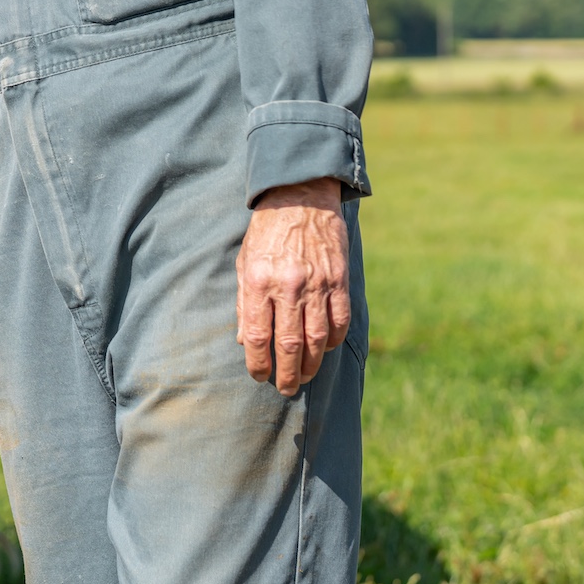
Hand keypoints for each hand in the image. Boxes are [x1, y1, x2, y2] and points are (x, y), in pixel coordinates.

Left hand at [236, 177, 350, 396]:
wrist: (300, 195)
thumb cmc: (267, 231)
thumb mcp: (244, 261)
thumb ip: (244, 302)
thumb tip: (245, 341)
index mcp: (258, 281)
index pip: (257, 335)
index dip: (258, 363)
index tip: (259, 376)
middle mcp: (287, 285)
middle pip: (288, 344)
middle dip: (286, 373)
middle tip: (285, 389)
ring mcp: (316, 283)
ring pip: (316, 338)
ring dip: (311, 364)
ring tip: (305, 376)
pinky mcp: (339, 279)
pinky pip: (339, 320)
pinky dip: (332, 340)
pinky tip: (324, 348)